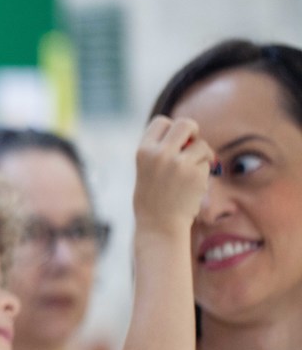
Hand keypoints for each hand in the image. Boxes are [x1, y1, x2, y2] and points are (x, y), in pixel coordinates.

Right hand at [133, 116, 212, 236]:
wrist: (158, 227)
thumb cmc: (152, 200)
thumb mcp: (147, 170)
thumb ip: (161, 151)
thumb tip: (190, 136)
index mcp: (143, 152)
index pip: (161, 122)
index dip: (170, 129)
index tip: (174, 141)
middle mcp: (160, 154)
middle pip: (185, 124)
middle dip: (193, 131)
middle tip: (192, 145)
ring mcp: (179, 163)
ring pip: (201, 145)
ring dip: (201, 157)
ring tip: (189, 176)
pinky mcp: (195, 174)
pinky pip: (207, 163)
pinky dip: (204, 172)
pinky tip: (192, 187)